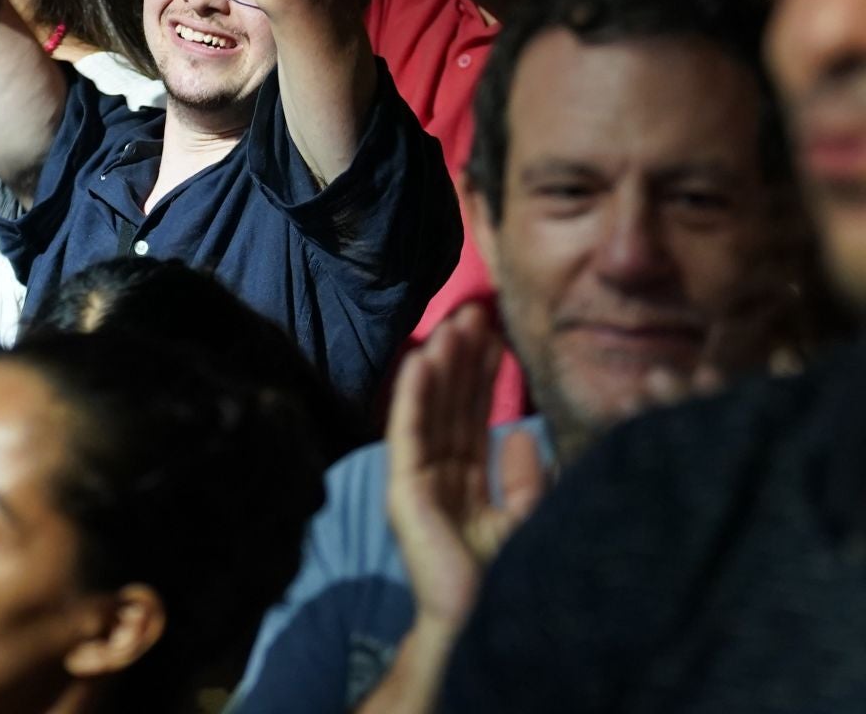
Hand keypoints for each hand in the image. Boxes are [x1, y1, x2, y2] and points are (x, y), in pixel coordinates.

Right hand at [385, 306, 547, 632]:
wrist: (490, 625)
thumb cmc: (513, 583)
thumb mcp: (532, 519)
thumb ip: (526, 478)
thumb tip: (519, 432)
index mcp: (469, 486)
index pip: (474, 419)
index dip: (484, 378)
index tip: (497, 333)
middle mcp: (440, 480)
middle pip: (452, 407)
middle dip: (463, 360)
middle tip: (476, 310)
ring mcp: (419, 484)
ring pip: (431, 411)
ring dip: (440, 365)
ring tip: (454, 321)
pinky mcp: (404, 492)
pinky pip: (408, 434)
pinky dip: (412, 396)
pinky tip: (421, 359)